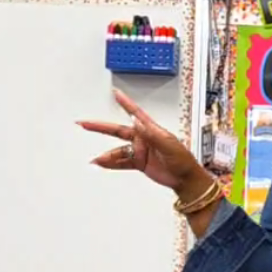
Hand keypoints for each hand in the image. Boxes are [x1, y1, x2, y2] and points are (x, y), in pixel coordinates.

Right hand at [78, 89, 206, 195]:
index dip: (125, 103)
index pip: (135, 113)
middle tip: (85, 123)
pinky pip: (122, 162)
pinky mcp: (139, 163)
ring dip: (107, 155)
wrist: (185, 179)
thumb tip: (136, 122)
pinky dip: (111, 163)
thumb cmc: (182, 159)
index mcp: (151, 130)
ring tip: (97, 159)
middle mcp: (143, 139)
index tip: (115, 93)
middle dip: (101, 127)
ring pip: (118, 151)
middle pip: (118, 130)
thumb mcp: (168, 144)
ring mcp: (140, 151)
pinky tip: (101, 163)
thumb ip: (151, 134)